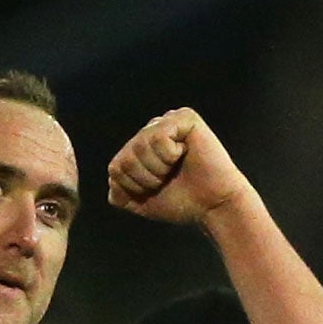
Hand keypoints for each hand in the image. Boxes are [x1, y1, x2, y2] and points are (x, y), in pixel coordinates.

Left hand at [106, 108, 251, 225]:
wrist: (211, 205)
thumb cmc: (180, 201)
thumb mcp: (140, 201)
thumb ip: (119, 192)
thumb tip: (112, 178)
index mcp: (138, 148)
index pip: (115, 168)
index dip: (134, 187)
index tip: (157, 188)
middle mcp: (150, 131)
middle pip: (125, 158)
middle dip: (146, 178)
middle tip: (169, 178)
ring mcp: (167, 122)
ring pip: (139, 147)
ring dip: (158, 168)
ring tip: (176, 167)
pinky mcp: (184, 117)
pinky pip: (159, 137)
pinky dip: (170, 155)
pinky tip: (186, 154)